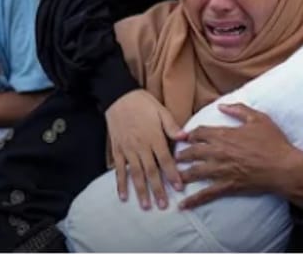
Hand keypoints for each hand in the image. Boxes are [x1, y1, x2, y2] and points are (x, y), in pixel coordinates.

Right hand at [104, 89, 181, 209]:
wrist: (118, 96)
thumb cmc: (142, 103)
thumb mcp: (160, 110)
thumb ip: (172, 126)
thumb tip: (185, 137)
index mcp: (154, 137)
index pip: (165, 160)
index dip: (172, 174)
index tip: (179, 188)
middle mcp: (140, 146)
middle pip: (151, 171)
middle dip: (158, 189)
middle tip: (163, 205)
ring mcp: (127, 149)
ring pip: (135, 173)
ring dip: (141, 191)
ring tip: (146, 206)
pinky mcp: (117, 149)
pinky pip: (119, 169)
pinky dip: (121, 183)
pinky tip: (124, 196)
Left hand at [175, 103, 302, 209]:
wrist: (284, 167)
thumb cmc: (274, 142)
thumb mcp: (259, 118)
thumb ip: (239, 110)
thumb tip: (221, 106)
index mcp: (225, 135)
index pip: (200, 132)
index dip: (190, 134)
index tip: (184, 137)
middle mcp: (219, 152)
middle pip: (192, 152)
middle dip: (181, 154)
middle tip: (174, 157)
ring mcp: (222, 170)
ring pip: (195, 172)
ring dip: (182, 174)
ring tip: (174, 176)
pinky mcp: (227, 186)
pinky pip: (206, 194)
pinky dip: (193, 200)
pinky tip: (182, 205)